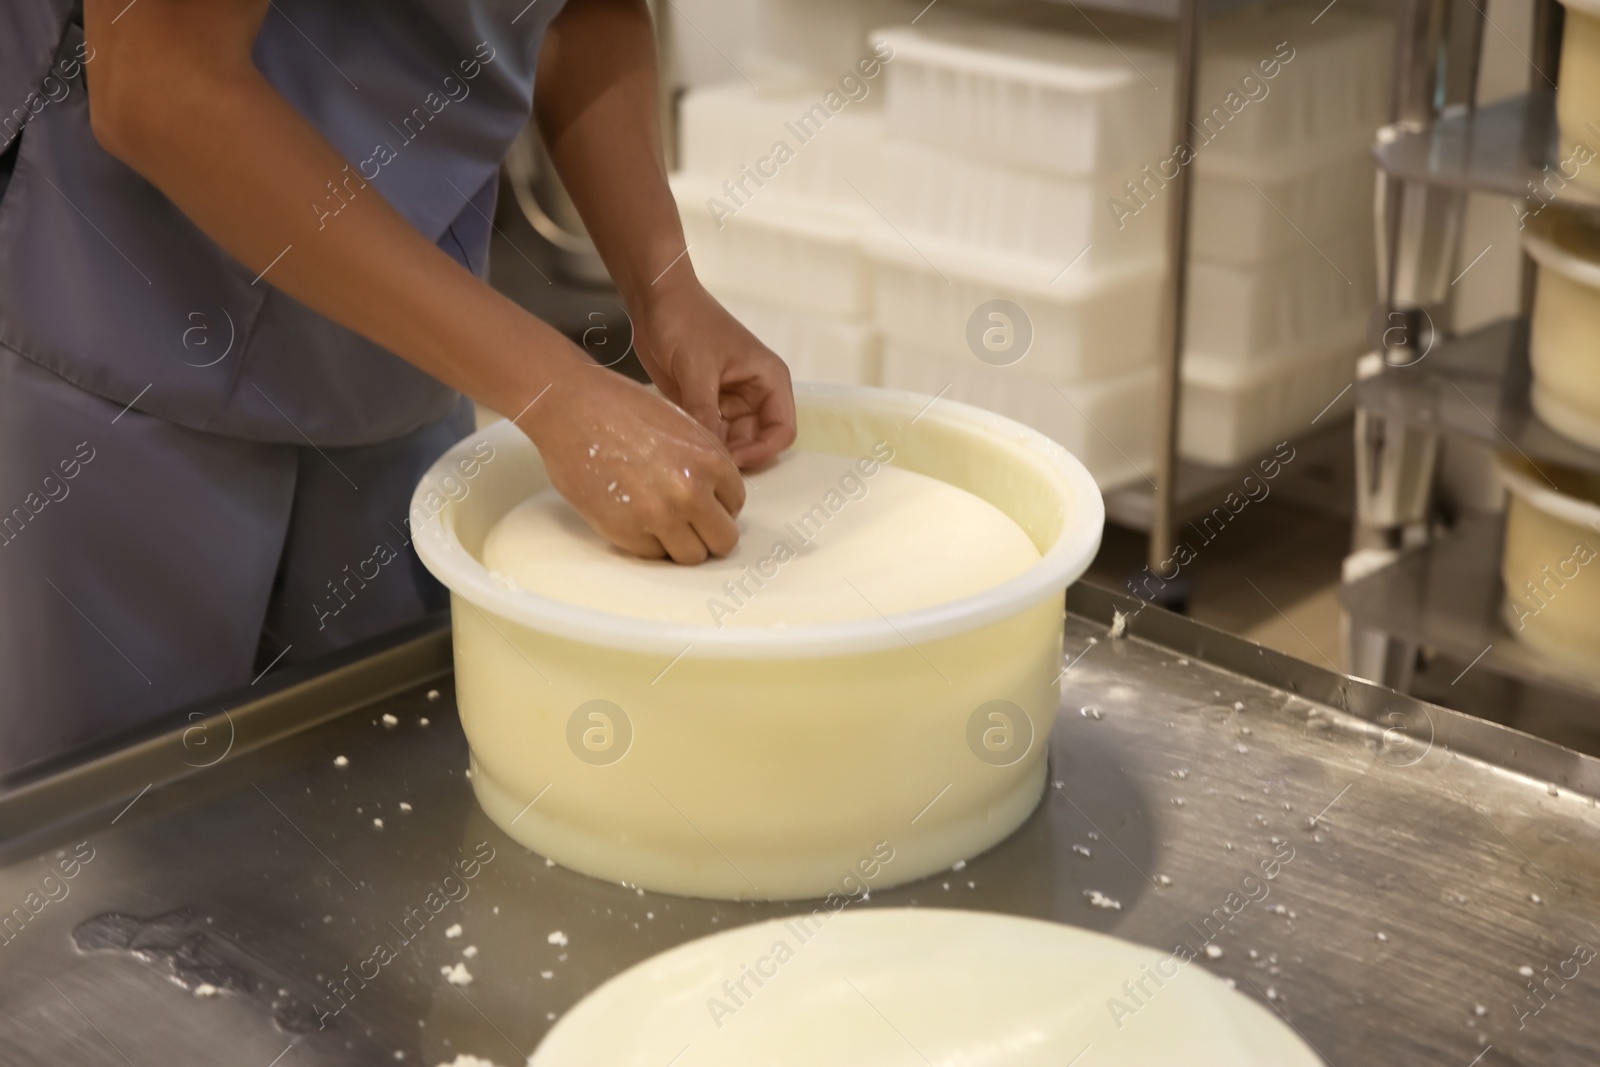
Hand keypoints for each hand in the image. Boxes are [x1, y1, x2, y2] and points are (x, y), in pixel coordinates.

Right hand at [520, 358, 746, 564]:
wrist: (571, 408)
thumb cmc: (622, 407)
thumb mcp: (683, 425)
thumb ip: (705, 461)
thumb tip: (714, 495)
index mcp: (710, 461)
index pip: (736, 503)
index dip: (719, 504)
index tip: (704, 501)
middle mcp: (691, 493)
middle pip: (723, 540)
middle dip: (710, 533)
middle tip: (691, 523)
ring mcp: (659, 517)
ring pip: (692, 556)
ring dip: (681, 544)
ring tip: (663, 524)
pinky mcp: (627, 532)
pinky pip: (654, 555)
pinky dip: (648, 543)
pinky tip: (635, 517)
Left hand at [629, 281, 797, 468]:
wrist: (655, 300)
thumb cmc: (686, 323)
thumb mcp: (697, 369)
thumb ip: (705, 413)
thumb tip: (709, 454)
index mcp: (768, 379)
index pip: (782, 429)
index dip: (762, 451)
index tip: (731, 462)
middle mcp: (755, 394)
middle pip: (756, 440)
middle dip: (735, 454)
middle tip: (705, 464)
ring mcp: (730, 400)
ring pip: (731, 440)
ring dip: (715, 450)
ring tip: (690, 455)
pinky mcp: (707, 403)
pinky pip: (710, 432)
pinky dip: (700, 441)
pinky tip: (683, 445)